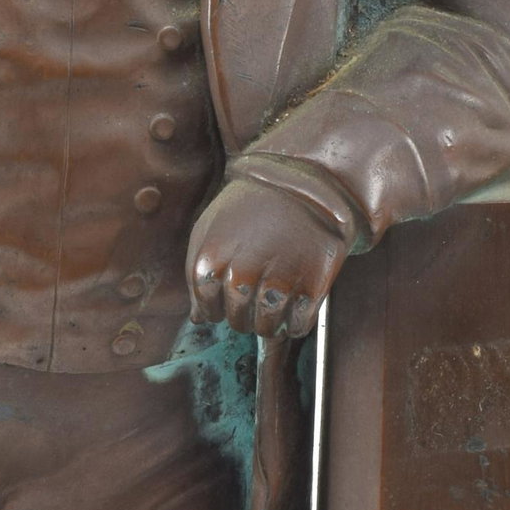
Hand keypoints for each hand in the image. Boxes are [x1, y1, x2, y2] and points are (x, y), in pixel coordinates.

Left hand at [187, 177, 348, 338]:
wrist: (303, 181)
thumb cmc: (250, 205)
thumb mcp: (209, 228)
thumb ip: (197, 271)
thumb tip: (198, 318)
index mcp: (211, 263)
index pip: (208, 312)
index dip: (218, 308)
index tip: (230, 296)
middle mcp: (242, 277)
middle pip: (238, 323)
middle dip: (244, 315)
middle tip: (257, 293)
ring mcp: (278, 283)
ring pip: (267, 329)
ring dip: (270, 323)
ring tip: (275, 300)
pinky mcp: (312, 287)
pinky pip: (299, 325)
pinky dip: (297, 323)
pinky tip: (296, 305)